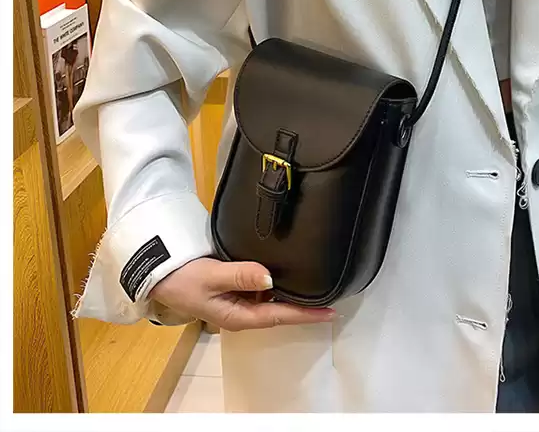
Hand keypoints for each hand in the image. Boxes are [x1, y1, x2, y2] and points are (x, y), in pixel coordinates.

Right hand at [149, 257, 335, 330]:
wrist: (159, 274)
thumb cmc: (183, 278)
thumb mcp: (212, 276)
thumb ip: (242, 275)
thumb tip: (270, 278)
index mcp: (238, 316)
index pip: (279, 316)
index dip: (305, 314)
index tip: (330, 311)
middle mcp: (242, 312)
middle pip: (279, 310)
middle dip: (303, 305)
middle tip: (330, 294)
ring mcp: (238, 302)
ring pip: (271, 300)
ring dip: (289, 293)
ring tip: (315, 281)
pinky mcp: (234, 290)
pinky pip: (261, 290)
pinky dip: (276, 284)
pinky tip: (286, 272)